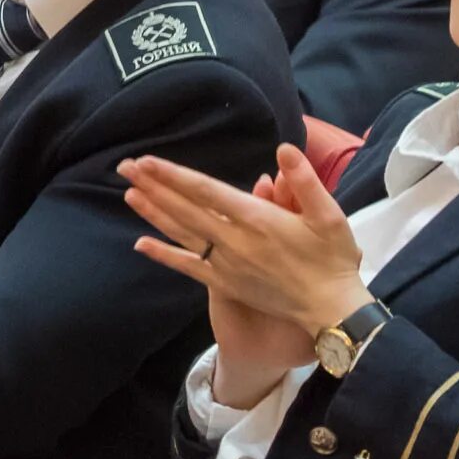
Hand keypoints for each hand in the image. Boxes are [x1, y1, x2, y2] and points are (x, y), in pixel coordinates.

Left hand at [123, 145, 373, 347]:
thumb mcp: (329, 215)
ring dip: (153, 213)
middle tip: (125, 167)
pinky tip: (141, 244)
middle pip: (184, 209)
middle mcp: (234, 241)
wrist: (329, 308)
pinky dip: (163, 255)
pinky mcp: (225, 283)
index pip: (205, 191)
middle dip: (153, 186)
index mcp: (257, 219)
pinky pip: (188, 266)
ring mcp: (226, 264)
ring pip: (182, 234)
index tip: (147, 162)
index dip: (173, 175)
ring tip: (128, 193)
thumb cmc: (333, 258)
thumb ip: (304, 181)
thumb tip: (283, 150)